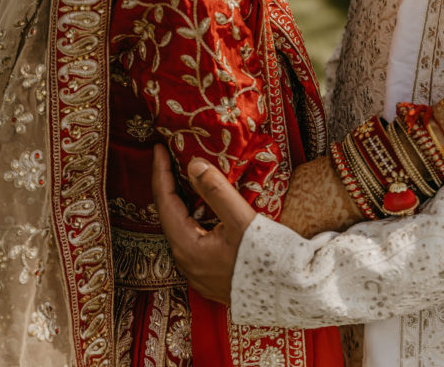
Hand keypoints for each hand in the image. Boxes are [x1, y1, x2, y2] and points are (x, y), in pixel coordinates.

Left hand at [151, 145, 254, 302]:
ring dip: (180, 199)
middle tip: (169, 157)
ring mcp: (196, 269)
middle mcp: (185, 260)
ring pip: (180, 226)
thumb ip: (216, 190)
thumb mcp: (241, 219)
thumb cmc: (264, 258)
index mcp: (187, 247)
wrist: (285, 294)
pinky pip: (191, 236)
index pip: (165, 202)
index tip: (158, 148)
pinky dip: (191, 214)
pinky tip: (200, 205)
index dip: (161, 173)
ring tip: (182, 175)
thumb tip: (192, 164)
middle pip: (169, 215)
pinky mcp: (209, 272)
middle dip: (168, 184)